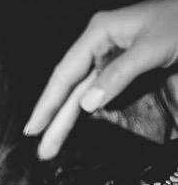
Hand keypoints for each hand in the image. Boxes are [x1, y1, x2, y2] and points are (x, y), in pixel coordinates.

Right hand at [23, 0, 177, 158]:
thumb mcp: (150, 49)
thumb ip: (118, 75)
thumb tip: (86, 105)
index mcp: (98, 33)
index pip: (65, 73)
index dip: (48, 103)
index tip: (33, 129)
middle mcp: (98, 44)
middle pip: (70, 87)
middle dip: (55, 118)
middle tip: (42, 151)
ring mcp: (110, 55)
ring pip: (82, 92)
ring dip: (68, 118)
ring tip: (51, 145)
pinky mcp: (122, 65)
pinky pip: (98, 90)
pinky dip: (85, 109)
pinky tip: (73, 123)